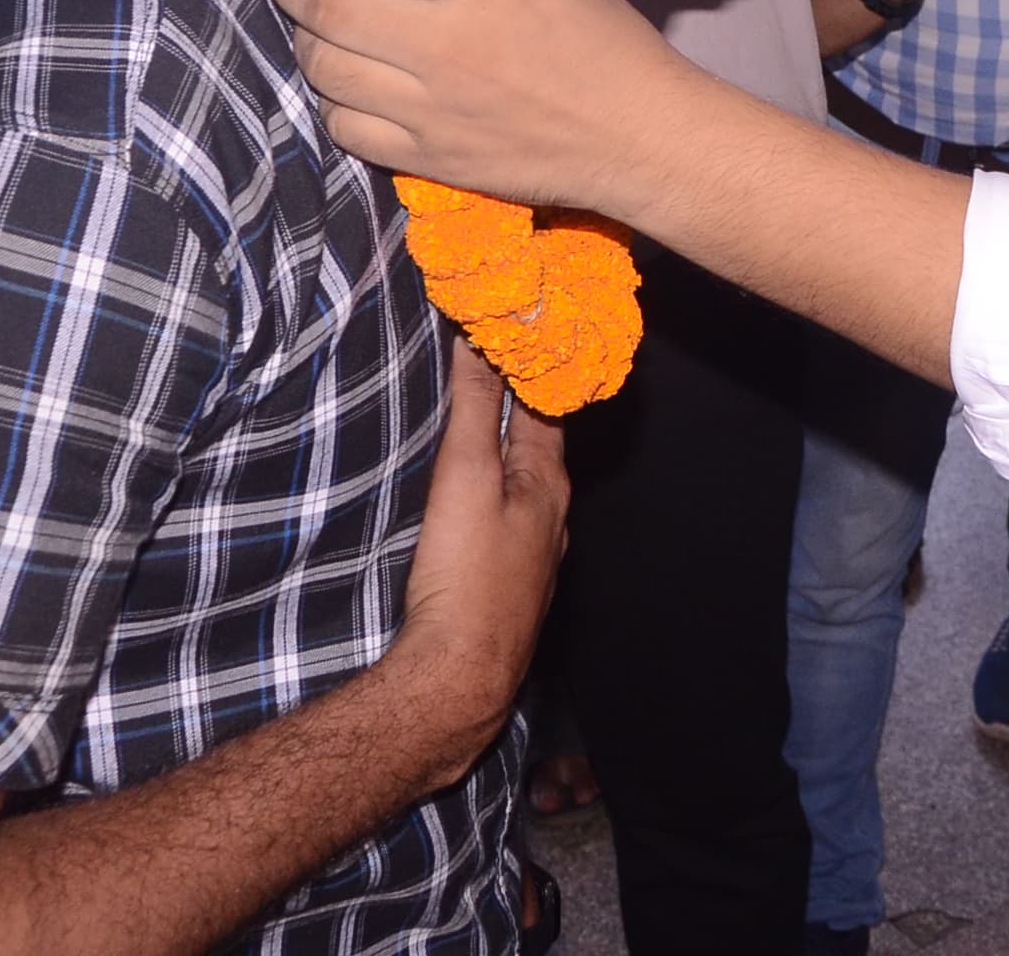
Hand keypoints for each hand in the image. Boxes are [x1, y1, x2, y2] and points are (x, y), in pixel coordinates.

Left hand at [264, 0, 717, 218]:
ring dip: (304, 35)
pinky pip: (345, 128)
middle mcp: (451, 45)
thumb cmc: (603, 41)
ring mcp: (434, 108)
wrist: (639, 139)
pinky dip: (331, 98)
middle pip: (331, 0)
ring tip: (312, 18)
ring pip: (326, 67)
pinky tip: (343, 79)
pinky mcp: (429, 158)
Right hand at [377, 343, 569, 786]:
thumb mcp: (466, 478)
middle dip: (515, 406)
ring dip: (503, 453)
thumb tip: (481, 341)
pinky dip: (492, 493)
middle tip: (487, 364)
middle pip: (535, 446)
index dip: (527, 366)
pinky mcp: (506, 588)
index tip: (509, 329)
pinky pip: (505, 521)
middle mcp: (551, 519)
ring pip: (521, 487)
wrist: (457, 679)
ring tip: (474, 423)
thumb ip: (475, 410)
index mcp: (547, 484)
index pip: (544, 405)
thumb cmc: (466, 576)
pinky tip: (470, 500)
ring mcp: (532, 558)